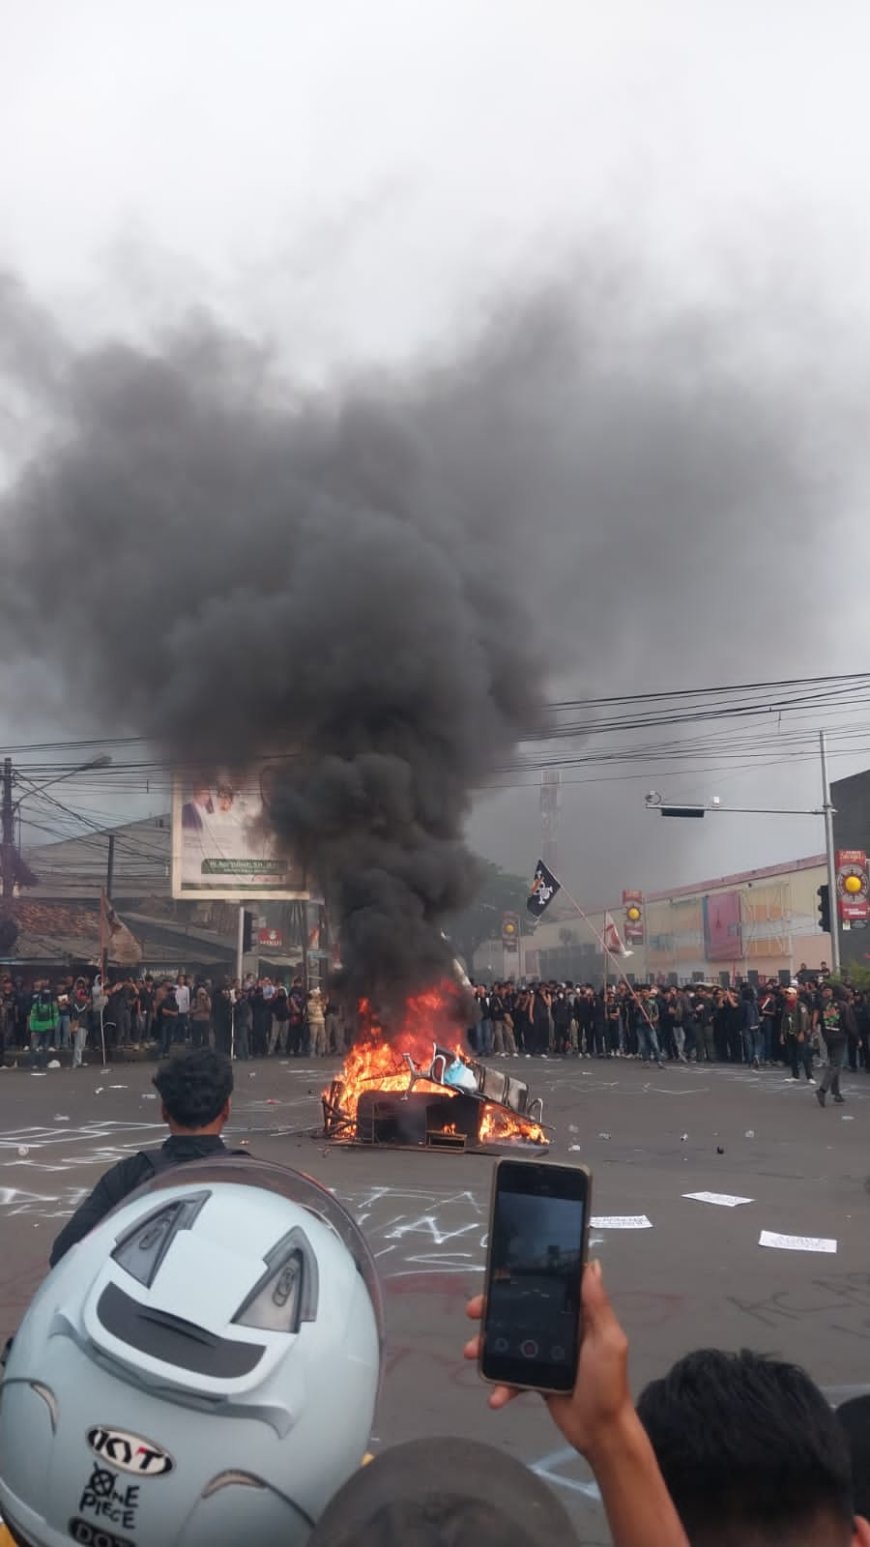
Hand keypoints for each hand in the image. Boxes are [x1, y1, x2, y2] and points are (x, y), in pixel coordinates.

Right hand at [464, 1259, 630, 1459]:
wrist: (601, 1432)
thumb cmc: (607, 1382)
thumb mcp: (608, 1340)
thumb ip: (597, 1305)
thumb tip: (591, 1263)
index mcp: (576, 1318)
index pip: (545, 1291)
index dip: (521, 1282)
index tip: (498, 1280)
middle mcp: (558, 1332)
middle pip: (520, 1314)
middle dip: (493, 1312)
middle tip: (472, 1312)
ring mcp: (545, 1356)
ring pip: (510, 1343)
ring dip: (487, 1347)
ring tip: (471, 1352)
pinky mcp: (536, 1378)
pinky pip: (513, 1376)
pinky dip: (502, 1386)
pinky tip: (495, 1397)